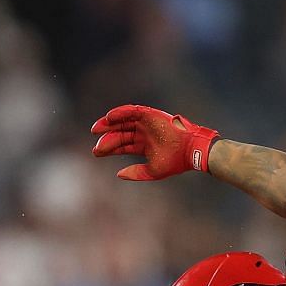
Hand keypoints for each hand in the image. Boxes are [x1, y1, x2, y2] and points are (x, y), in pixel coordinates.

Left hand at [90, 104, 217, 180]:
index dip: (109, 148)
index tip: (96, 152)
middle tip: (95, 143)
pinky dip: (120, 112)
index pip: (123, 145)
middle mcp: (144, 133)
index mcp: (144, 145)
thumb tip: (118, 174)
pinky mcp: (151, 114)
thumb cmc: (175, 162)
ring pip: (124, 121)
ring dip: (109, 123)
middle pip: (120, 133)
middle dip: (106, 138)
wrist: (191, 151)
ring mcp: (147, 123)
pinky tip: (109, 117)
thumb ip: (135, 173)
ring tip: (96, 129)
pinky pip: (132, 111)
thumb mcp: (152, 171)